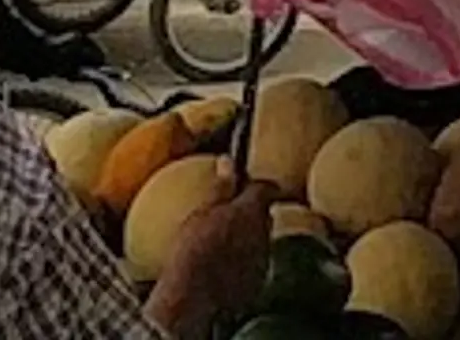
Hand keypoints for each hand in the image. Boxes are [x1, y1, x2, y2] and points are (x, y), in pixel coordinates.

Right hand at [141, 178, 278, 336]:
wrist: (193, 298)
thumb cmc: (192, 251)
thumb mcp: (200, 213)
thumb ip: (220, 187)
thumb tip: (227, 161)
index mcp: (252, 210)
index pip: (266, 187)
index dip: (257, 186)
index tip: (244, 186)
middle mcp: (264, 232)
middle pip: (264, 215)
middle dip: (251, 214)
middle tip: (224, 218)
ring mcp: (263, 257)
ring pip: (258, 241)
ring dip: (245, 240)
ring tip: (216, 247)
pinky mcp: (257, 281)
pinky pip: (252, 265)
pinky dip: (240, 264)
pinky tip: (218, 270)